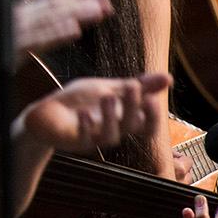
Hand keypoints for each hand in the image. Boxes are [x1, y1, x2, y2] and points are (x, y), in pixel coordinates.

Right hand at [0, 0, 113, 93]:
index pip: (48, 3)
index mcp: (14, 18)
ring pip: (49, 19)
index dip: (73, 0)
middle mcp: (14, 19)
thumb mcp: (5, 44)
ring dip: (76, 12)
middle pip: (53, 6)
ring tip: (99, 10)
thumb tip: (48, 32)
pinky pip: (36, 40)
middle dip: (81, 3)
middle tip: (107, 1)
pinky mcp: (6, 48)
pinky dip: (56, 33)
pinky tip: (74, 30)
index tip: (95, 0)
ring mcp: (10, 33)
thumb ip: (26, 37)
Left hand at [20, 71, 171, 152]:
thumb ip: (137, 85)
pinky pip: (83, 137)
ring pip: (111, 135)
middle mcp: (112, 131)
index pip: (147, 125)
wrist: (47, 114)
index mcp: (123, 119)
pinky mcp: (75, 140)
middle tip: (133, 87)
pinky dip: (85, 126)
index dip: (153, 116)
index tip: (153, 97)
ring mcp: (94, 137)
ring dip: (111, 116)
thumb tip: (169, 77)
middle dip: (133, 107)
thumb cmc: (81, 102)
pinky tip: (83, 113)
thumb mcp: (109, 88)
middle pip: (131, 126)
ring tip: (108, 97)